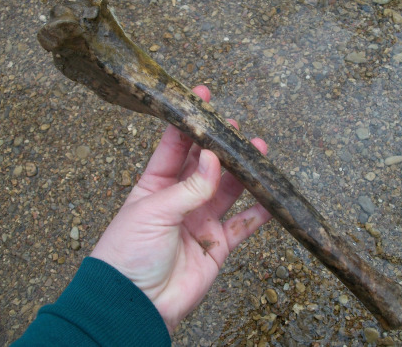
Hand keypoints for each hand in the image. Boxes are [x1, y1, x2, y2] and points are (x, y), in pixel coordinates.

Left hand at [90, 86, 271, 332]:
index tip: (201, 97)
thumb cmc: (129, 253)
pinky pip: (244, 225)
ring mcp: (201, 221)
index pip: (174, 146)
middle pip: (206, 165)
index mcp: (155, 185)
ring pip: (228, 190)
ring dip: (244, 172)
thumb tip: (213, 158)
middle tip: (235, 128)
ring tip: (258, 151)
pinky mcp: (218, 245)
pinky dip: (259, 213)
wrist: (134, 305)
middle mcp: (181, 199)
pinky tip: (273, 197)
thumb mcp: (154, 211)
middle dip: (221, 145)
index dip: (188, 122)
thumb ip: (189, 187)